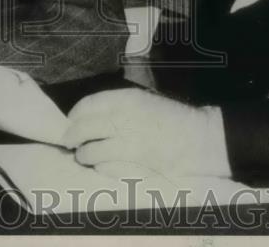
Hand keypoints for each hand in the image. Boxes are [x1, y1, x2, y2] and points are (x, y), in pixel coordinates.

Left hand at [60, 89, 230, 179]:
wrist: (199, 139)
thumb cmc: (170, 117)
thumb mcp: (143, 100)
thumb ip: (116, 105)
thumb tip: (86, 115)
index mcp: (126, 100)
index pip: (87, 106)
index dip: (74, 115)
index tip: (70, 120)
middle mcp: (123, 121)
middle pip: (82, 130)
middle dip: (72, 137)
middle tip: (70, 142)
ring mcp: (128, 146)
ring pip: (90, 153)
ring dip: (84, 155)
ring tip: (85, 156)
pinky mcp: (134, 168)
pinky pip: (105, 169)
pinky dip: (100, 168)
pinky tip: (103, 165)